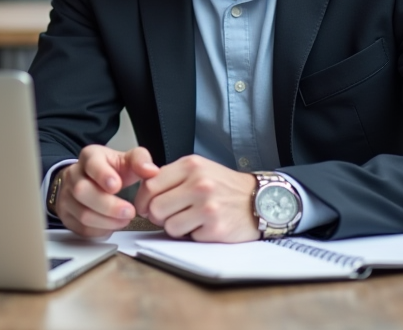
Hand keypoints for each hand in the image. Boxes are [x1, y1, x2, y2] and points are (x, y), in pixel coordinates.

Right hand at [56, 145, 159, 237]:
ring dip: (106, 221)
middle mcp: (74, 175)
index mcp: (90, 157)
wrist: (90, 179)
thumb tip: (151, 171)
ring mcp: (67, 196)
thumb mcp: (127, 160)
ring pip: (82, 213)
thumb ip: (140, 161)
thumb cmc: (111, 171)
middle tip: (129, 212)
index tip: (116, 185)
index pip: (91, 164)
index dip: (102, 175)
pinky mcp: (67, 215)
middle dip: (108, 205)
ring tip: (124, 220)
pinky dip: (99, 231)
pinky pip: (81, 228)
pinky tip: (111, 226)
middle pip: (82, 191)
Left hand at [133, 155, 258, 241]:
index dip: (143, 200)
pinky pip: (188, 238)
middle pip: (156, 208)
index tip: (145, 207)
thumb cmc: (224, 186)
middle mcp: (199, 184)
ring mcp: (208, 207)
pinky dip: (194, 235)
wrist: (259, 199)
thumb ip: (171, 177)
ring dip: (176, 227)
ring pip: (169, 227)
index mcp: (191, 166)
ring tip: (190, 219)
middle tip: (169, 215)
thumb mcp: (198, 169)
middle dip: (158, 216)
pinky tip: (205, 225)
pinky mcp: (216, 229)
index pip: (150, 185)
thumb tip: (143, 195)